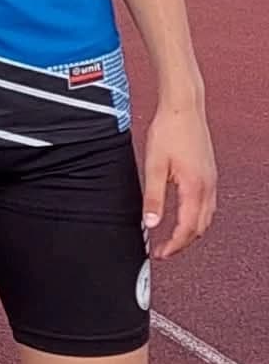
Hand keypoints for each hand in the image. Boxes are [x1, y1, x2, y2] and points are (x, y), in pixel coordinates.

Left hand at [142, 101, 215, 258]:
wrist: (183, 108)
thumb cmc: (169, 131)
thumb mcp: (153, 166)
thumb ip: (153, 198)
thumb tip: (151, 223)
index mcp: (195, 187)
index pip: (187, 229)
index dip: (174, 246)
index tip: (160, 254)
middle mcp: (208, 187)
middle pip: (200, 228)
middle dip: (182, 244)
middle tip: (164, 251)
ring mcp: (212, 180)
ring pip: (206, 218)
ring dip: (191, 232)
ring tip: (172, 239)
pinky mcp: (209, 174)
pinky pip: (208, 205)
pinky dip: (197, 218)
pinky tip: (185, 217)